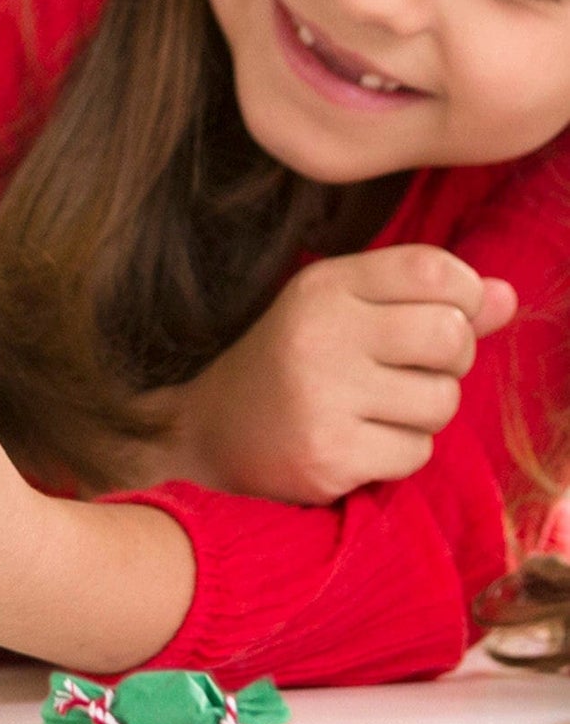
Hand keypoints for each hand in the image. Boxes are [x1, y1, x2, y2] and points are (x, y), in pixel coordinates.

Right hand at [140, 246, 517, 505]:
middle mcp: (320, 330)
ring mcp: (323, 393)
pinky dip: (399, 453)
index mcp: (324, 285)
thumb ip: (427, 303)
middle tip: (410, 371)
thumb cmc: (296, 363)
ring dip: (423, 414)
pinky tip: (358, 442)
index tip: (445, 316)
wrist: (216, 431)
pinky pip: (416, 452)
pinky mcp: (330, 453)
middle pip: (449, 335)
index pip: (431, 269)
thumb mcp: (349, 315)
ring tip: (375, 409)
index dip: (464, 295)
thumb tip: (507, 296)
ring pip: (441, 401)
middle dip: (449, 361)